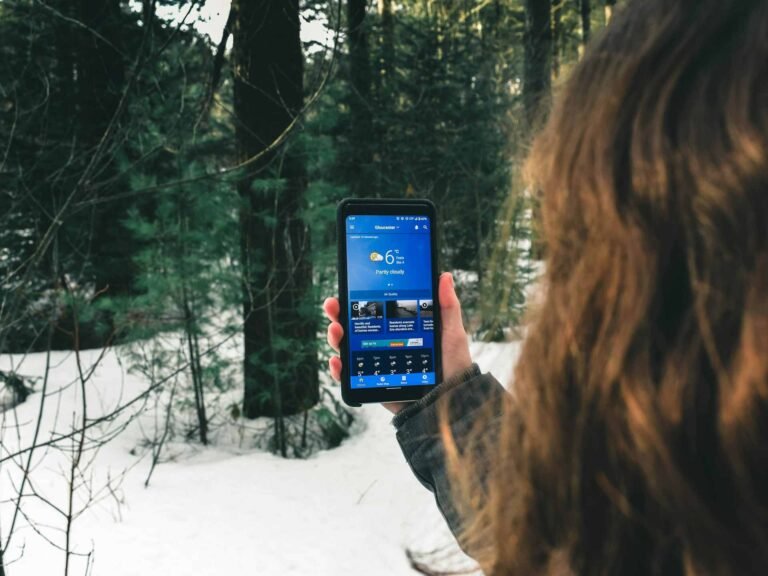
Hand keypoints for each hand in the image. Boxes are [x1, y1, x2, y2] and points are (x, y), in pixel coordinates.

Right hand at [323, 272, 472, 414]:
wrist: (451, 401)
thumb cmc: (454, 367)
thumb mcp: (452, 333)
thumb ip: (447, 307)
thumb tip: (445, 276)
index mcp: (400, 329)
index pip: (374, 310)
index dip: (358, 298)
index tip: (348, 286)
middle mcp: (385, 344)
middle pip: (355, 326)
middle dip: (339, 314)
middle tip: (333, 306)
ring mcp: (377, 364)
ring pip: (347, 348)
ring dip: (335, 337)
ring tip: (336, 331)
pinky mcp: (373, 384)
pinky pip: (350, 377)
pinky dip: (338, 370)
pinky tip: (336, 362)